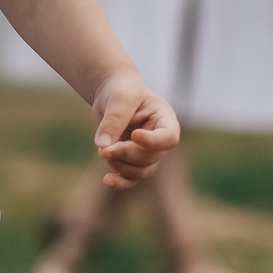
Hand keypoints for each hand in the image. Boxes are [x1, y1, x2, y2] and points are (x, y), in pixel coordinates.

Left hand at [90, 72, 180, 190]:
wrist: (111, 93)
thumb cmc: (121, 90)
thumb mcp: (119, 98)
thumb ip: (113, 119)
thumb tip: (103, 146)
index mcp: (165, 119)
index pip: (169, 138)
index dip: (153, 142)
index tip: (134, 135)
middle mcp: (159, 139)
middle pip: (150, 157)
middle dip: (126, 154)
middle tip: (103, 149)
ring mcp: (147, 152)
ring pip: (141, 171)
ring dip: (120, 166)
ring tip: (103, 152)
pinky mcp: (133, 160)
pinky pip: (131, 178)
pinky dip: (120, 181)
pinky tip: (107, 180)